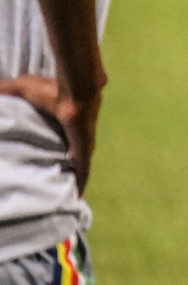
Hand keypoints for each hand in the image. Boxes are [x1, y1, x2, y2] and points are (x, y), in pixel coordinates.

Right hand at [0, 74, 98, 193]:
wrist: (75, 89)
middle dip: (62, 169)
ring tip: (61, 195)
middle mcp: (75, 136)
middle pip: (69, 157)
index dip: (51, 150)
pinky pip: (84, 171)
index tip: (40, 162)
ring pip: (78, 167)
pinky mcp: (84, 150)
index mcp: (63, 124)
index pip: (58, 141)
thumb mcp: (23, 87)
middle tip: (50, 184)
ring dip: (71, 178)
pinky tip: (78, 197)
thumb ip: (6, 89)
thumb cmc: (52, 88)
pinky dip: (81, 183)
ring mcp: (82, 144)